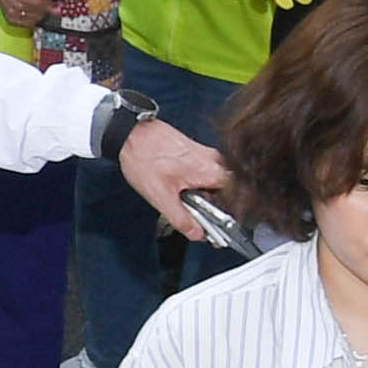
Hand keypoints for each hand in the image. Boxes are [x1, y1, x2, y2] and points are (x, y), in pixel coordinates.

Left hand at [115, 118, 228, 239]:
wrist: (130, 133)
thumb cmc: (143, 156)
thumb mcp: (161, 197)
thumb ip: (181, 219)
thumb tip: (196, 233)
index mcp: (211, 171)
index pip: (236, 199)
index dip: (230, 218)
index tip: (220, 229)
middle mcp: (214, 160)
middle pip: (227, 192)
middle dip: (215, 209)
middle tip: (200, 220)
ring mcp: (206, 154)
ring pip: (216, 184)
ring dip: (205, 198)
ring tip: (185, 203)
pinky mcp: (196, 152)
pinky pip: (206, 174)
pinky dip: (198, 186)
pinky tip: (181, 190)